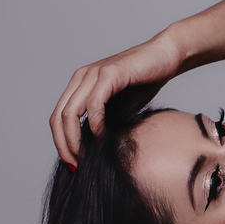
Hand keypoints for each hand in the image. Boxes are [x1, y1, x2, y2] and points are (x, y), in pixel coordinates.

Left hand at [50, 26, 183, 166]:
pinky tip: (102, 137)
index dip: (61, 143)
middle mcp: (81, 77)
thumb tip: (92, 149)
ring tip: (86, 156)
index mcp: (80, 84)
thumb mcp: (120, 107)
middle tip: (76, 166)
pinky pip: (94, 104)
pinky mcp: (109, 73)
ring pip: (70, 112)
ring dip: (75, 139)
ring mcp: (93, 74)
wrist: (166, 57)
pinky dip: (96, 124)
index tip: (73, 164)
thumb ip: (104, 122)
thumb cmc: (146, 82)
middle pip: (58, 117)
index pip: (58, 117)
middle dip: (64, 145)